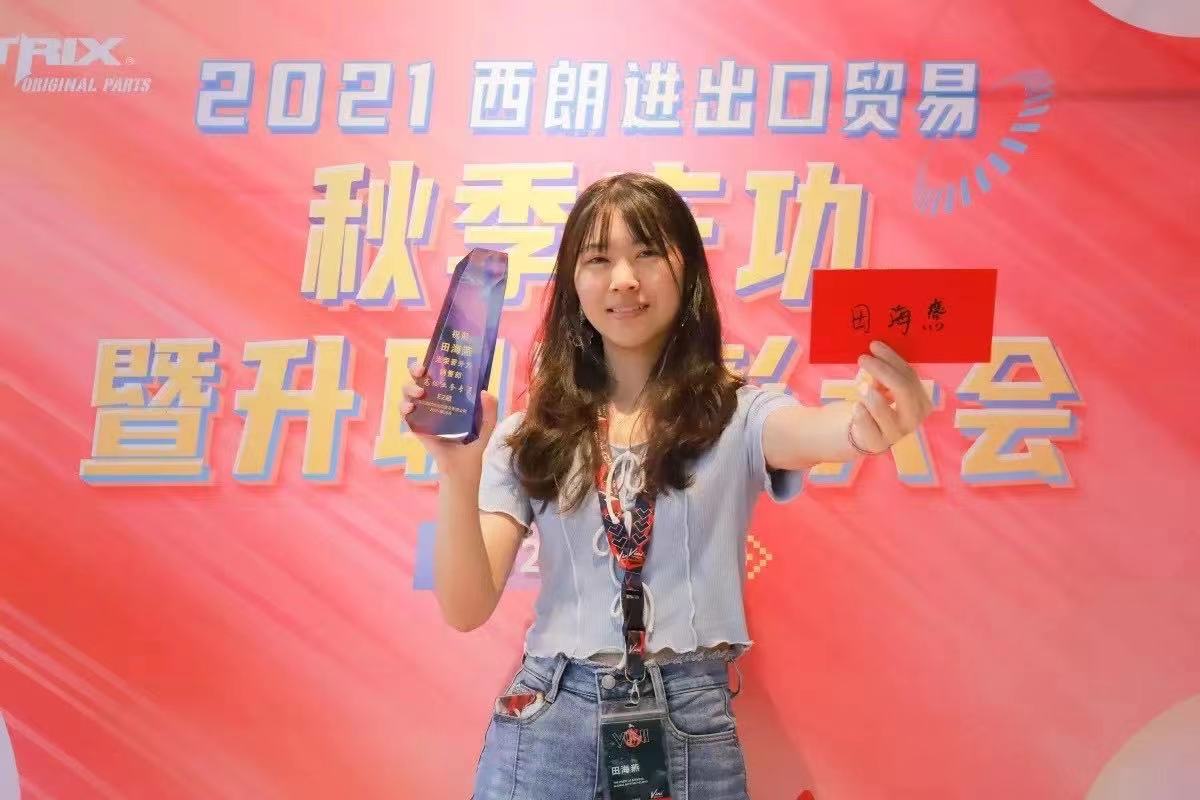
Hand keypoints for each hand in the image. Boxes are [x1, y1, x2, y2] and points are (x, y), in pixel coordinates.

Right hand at [401, 362, 498, 479]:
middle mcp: (435, 403)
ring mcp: (424, 415)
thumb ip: (490, 411)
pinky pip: (405, 414)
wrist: (462, 469)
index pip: (439, 376)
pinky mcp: (417, 428)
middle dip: (415, 372)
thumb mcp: (486, 426)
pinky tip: (411, 408)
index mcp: (450, 399)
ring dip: (409, 389)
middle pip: (419, 381)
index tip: (434, 360)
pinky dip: (404, 408)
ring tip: (420, 394)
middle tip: (422, 372)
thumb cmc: (473, 446)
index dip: (433, 365)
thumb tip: (485, 391)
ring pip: (408, 394)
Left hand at [849, 341, 932, 453]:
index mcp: (920, 401)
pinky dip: (860, 412)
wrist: (859, 435)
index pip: (910, 376)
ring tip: (860, 386)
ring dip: (871, 395)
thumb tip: (877, 355)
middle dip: (882, 371)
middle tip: (863, 358)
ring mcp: (896, 434)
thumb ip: (884, 375)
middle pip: (903, 390)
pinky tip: (856, 407)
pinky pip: (867, 424)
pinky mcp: (876, 444)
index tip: (874, 345)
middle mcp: (914, 419)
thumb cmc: (874, 406)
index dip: (892, 359)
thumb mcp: (881, 387)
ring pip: (885, 410)